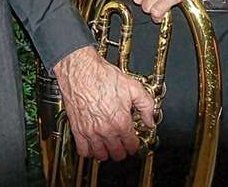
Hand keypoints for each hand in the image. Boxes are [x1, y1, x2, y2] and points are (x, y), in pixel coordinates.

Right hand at [53, 46, 156, 161]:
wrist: (81, 70)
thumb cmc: (103, 76)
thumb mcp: (133, 87)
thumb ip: (146, 106)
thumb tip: (150, 120)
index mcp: (121, 122)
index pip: (131, 145)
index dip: (135, 145)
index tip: (133, 141)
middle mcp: (106, 130)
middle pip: (117, 153)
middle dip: (122, 151)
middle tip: (123, 144)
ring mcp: (90, 131)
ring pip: (101, 155)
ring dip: (106, 153)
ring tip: (109, 146)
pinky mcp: (77, 129)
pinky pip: (83, 151)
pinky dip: (89, 152)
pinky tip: (92, 146)